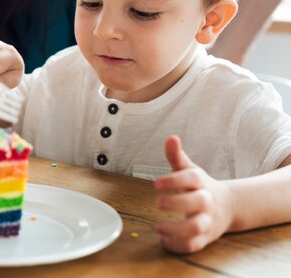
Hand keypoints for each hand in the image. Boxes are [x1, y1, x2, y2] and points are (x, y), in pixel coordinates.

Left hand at [153, 136, 234, 252]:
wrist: (228, 206)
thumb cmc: (200, 186)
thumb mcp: (189, 170)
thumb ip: (177, 156)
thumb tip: (171, 137)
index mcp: (201, 183)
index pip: (191, 178)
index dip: (173, 180)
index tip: (155, 183)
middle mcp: (206, 202)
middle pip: (197, 202)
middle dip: (177, 203)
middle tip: (157, 202)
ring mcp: (207, 221)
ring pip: (196, 227)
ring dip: (175, 229)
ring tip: (157, 226)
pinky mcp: (204, 238)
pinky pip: (193, 245)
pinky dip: (178, 245)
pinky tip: (163, 239)